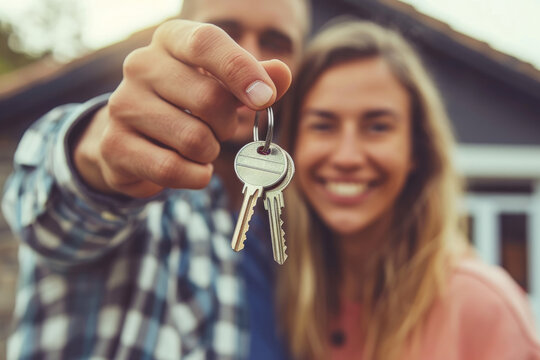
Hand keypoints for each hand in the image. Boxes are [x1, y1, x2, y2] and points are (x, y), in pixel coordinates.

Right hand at [74, 19, 291, 197]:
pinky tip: (192, 168)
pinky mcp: (114, 144)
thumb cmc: (186, 102)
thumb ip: (253, 77)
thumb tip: (282, 74)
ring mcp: (122, 105)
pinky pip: (171, 169)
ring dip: (211, 152)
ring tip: (200, 146)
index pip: (206, 44)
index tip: (265, 98)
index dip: (241, 71)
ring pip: (194, 139)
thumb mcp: (220, 82)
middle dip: (227, 125)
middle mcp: (140, 66)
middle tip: (219, 128)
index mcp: (170, 40)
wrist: (133, 134)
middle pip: (209, 100)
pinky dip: (196, 176)